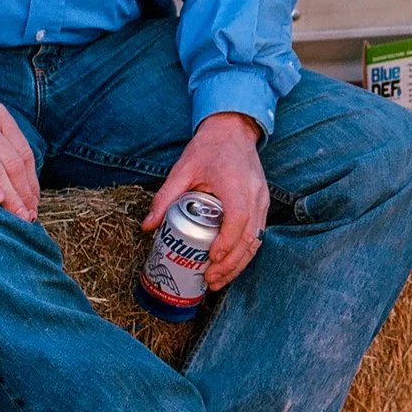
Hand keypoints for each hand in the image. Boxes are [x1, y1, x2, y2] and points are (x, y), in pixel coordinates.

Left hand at [145, 113, 269, 288]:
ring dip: (240, 263)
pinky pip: (258, 234)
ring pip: (258, 239)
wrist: (233, 131)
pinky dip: (246, 253)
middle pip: (251, 236)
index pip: (238, 218)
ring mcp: (262, 200)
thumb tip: (148, 227)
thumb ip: (165, 197)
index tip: (210, 258)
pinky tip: (230, 266)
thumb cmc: (209, 149)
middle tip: (210, 279)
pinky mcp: (263, 204)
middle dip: (231, 263)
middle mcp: (255, 194)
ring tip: (219, 280)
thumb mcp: (183, 170)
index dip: (227, 242)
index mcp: (236, 184)